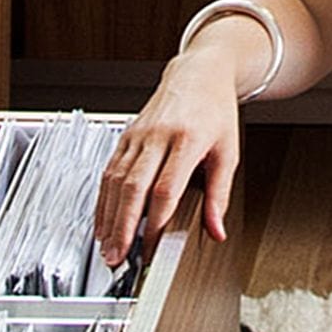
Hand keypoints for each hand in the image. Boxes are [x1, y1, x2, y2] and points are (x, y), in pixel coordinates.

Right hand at [93, 40, 245, 266]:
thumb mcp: (228, 152)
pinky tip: (102, 221)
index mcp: (187, 140)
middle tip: (118, 257)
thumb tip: (216, 231)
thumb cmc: (215, 112)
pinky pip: (109, 171)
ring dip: (109, 218)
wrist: (198, 75)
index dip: (154, 221)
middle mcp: (158, 136)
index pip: (166, 188)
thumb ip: (220, 195)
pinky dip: (103, 200)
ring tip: (107, 248)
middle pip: (134, 188)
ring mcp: (137, 135)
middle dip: (123, 227)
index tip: (151, 247)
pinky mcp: (125, 135)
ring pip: (116, 181)